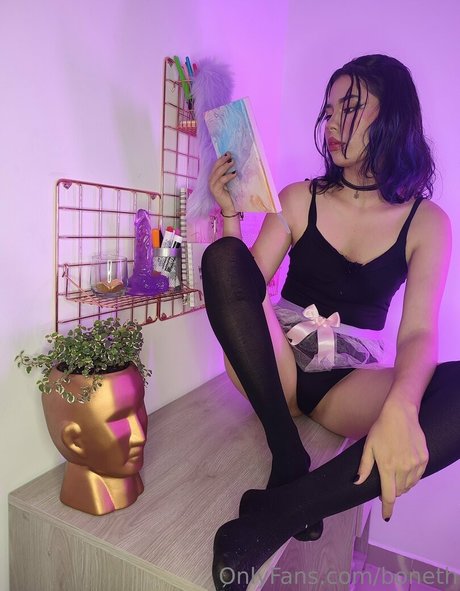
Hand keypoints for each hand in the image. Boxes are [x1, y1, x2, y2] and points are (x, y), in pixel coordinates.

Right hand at [208, 153, 237, 213]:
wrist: (231, 207)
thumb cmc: (231, 194)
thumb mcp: (230, 181)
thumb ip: (229, 173)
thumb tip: (235, 162)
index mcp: (214, 177)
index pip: (216, 165)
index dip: (221, 158)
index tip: (228, 152)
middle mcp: (211, 181)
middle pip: (215, 167)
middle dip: (222, 160)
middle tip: (230, 155)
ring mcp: (212, 186)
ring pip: (217, 173)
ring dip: (225, 166)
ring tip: (233, 162)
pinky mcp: (215, 191)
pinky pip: (221, 181)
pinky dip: (228, 176)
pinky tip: (234, 173)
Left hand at [354, 400, 428, 520]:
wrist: (401, 414)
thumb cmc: (381, 429)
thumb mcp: (368, 447)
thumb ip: (364, 467)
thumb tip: (357, 483)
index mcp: (388, 467)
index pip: (389, 495)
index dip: (387, 508)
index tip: (386, 517)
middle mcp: (403, 468)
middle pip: (399, 491)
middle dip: (392, 491)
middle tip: (387, 481)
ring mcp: (416, 464)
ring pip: (410, 485)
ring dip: (402, 486)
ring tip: (396, 475)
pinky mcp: (424, 459)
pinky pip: (418, 476)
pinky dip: (412, 478)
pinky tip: (406, 469)